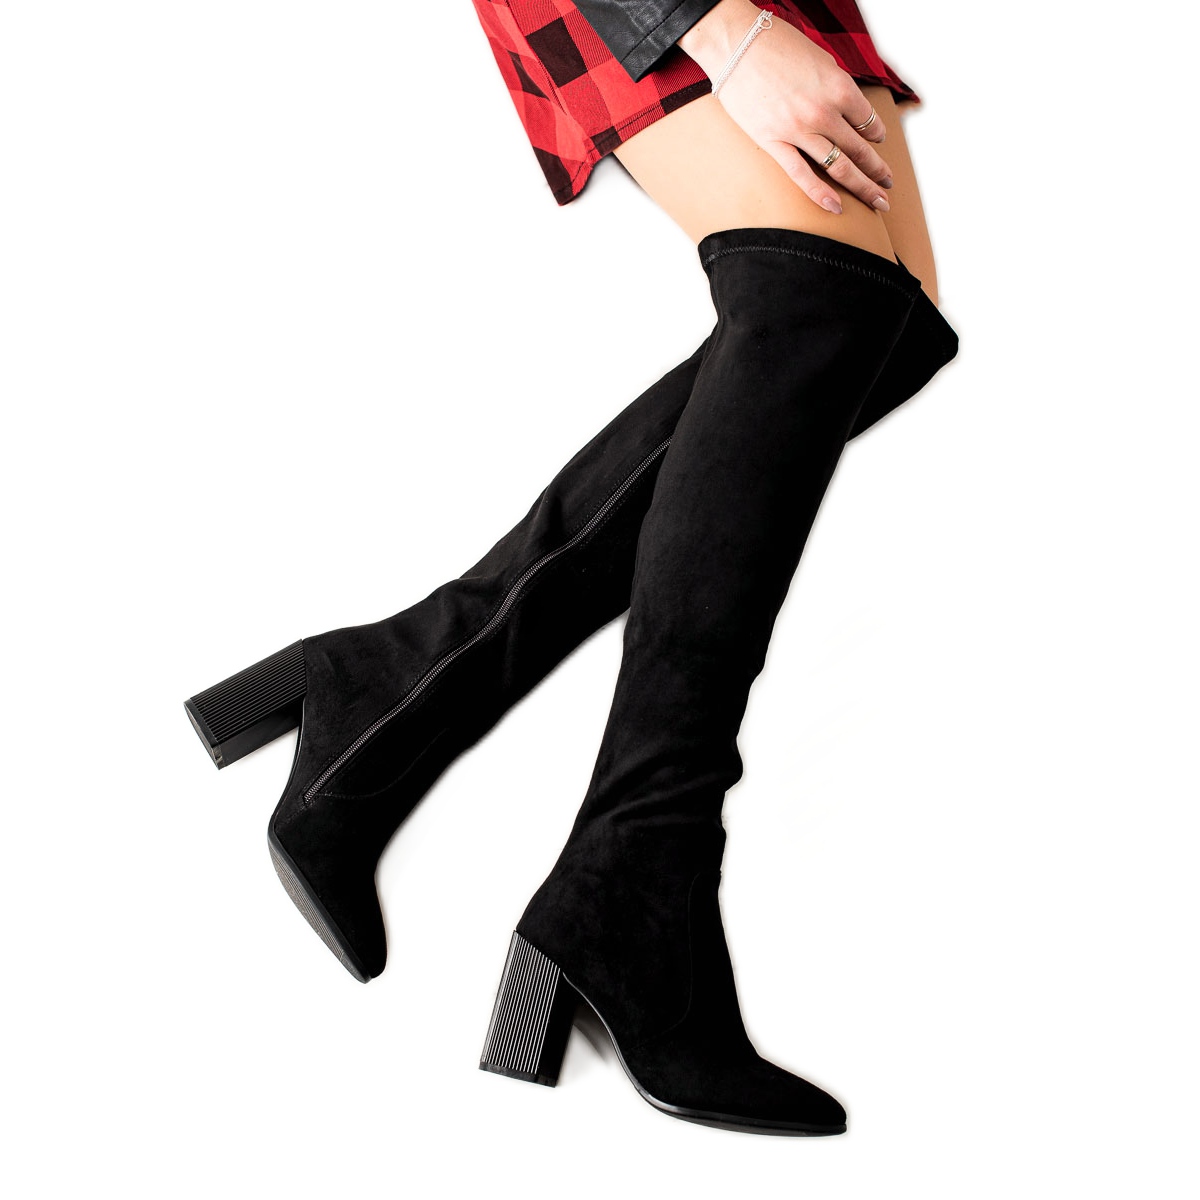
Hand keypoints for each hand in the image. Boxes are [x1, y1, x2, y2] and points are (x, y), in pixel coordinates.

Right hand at [679, 0, 892, 214]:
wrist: (735, 43)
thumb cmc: (776, 44)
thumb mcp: (820, 59)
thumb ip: (835, 86)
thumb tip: (846, 108)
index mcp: (839, 86)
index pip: (868, 120)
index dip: (877, 134)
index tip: (878, 142)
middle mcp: (823, 112)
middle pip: (860, 148)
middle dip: (877, 169)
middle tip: (888, 183)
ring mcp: (798, 130)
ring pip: (839, 166)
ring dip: (862, 186)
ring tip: (877, 200)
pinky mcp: (774, 142)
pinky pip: (802, 175)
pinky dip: (821, 194)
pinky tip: (837, 207)